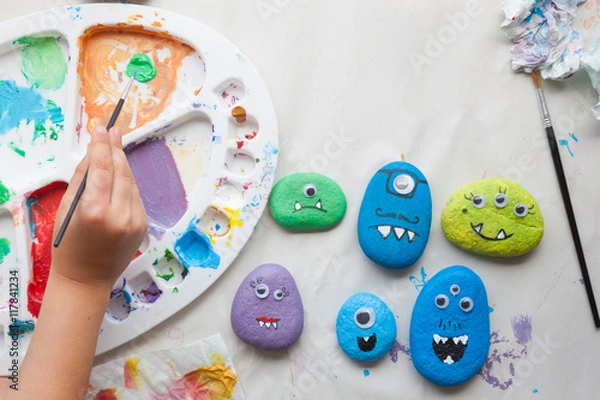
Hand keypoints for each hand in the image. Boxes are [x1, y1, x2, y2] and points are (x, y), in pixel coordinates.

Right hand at [52, 126, 147, 290]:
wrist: (86, 280)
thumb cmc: (70, 247)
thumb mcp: (67, 210)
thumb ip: (82, 180)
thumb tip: (94, 153)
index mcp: (95, 212)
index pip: (102, 169)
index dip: (102, 146)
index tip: (102, 129)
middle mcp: (120, 217)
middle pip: (121, 172)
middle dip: (116, 149)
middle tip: (113, 130)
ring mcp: (135, 222)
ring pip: (131, 183)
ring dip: (122, 165)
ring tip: (114, 148)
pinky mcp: (142, 226)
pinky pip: (136, 197)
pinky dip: (127, 184)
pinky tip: (120, 175)